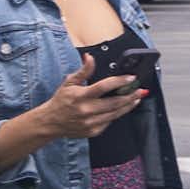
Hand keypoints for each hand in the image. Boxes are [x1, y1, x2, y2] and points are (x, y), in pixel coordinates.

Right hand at [29, 64, 144, 142]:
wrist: (50, 122)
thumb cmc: (61, 101)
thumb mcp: (69, 83)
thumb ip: (83, 71)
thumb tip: (90, 57)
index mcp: (80, 96)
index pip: (104, 87)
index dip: (119, 81)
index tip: (131, 77)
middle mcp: (86, 110)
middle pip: (114, 102)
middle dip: (130, 95)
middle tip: (140, 89)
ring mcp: (90, 122)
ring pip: (116, 113)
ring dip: (128, 105)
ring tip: (136, 98)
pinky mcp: (93, 131)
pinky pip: (110, 121)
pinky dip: (117, 114)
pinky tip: (122, 108)